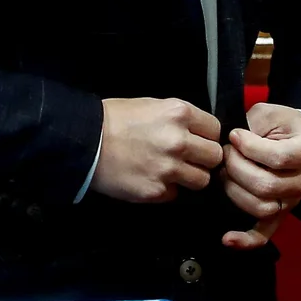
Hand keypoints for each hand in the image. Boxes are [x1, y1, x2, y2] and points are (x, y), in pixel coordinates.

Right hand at [90, 98, 224, 203]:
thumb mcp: (153, 105)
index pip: (215, 129)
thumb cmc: (114, 120)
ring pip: (202, 180)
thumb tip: (199, 133)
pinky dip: (167, 189)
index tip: (198, 140)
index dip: (207, 136)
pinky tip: (152, 178)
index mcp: (180, 113)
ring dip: (190, 177)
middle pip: (214, 156)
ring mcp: (169, 168)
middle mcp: (179, 140)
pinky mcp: (156, 191)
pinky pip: (176, 194)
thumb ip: (180, 119)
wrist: (84, 142)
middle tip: (189, 158)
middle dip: (204, 158)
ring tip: (172, 171)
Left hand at [220, 103, 300, 249]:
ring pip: (261, 207)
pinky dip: (245, 240)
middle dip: (236, 167)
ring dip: (234, 190)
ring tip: (225, 172)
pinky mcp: (279, 215)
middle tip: (226, 153)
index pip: (277, 158)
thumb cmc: (282, 125)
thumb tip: (231, 144)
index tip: (234, 135)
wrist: (298, 139)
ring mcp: (292, 202)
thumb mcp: (269, 114)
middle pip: (266, 186)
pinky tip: (227, 238)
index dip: (249, 147)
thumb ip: (252, 127)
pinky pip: (264, 234)